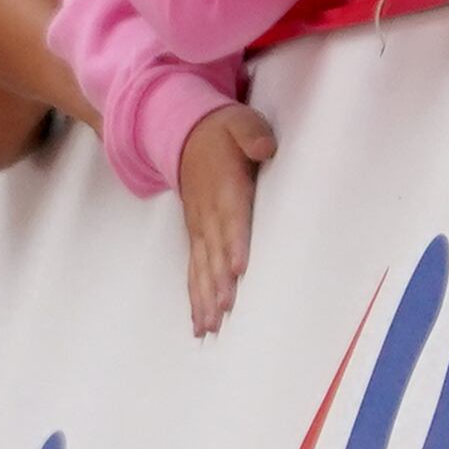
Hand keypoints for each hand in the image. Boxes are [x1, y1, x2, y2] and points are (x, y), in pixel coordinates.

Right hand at [176, 105, 274, 336]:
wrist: (183, 136)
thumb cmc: (220, 133)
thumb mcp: (239, 122)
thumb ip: (251, 133)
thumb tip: (265, 148)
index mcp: (223, 187)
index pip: (230, 217)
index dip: (234, 242)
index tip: (238, 268)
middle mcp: (207, 213)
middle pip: (213, 252)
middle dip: (218, 283)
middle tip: (223, 311)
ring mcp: (198, 228)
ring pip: (201, 267)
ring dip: (204, 298)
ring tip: (209, 327)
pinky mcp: (195, 237)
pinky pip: (193, 270)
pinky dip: (195, 296)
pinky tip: (199, 321)